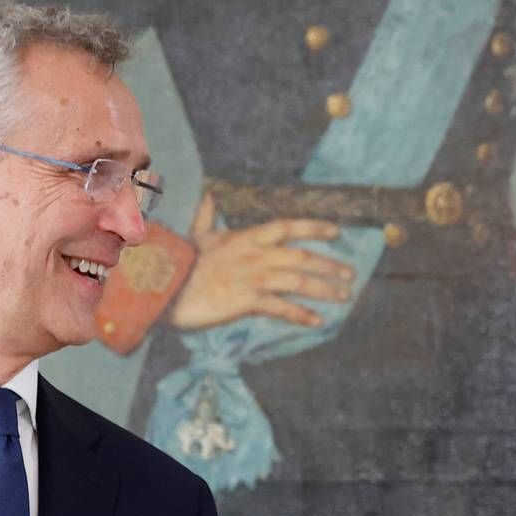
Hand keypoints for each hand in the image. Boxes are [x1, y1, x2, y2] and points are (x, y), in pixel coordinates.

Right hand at [171, 193, 356, 330]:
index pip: (288, 227)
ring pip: (299, 281)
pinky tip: (318, 322)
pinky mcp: (247, 301)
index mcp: (248, 237)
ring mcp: (253, 278)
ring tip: (344, 296)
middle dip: (330, 265)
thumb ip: (207, 215)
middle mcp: (256, 255)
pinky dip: (302, 315)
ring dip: (325, 289)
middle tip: (350, 274)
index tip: (336, 233)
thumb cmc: (181, 260)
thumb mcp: (197, 234)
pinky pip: (281, 308)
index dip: (314, 228)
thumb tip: (208, 194)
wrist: (165, 285)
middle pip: (302, 258)